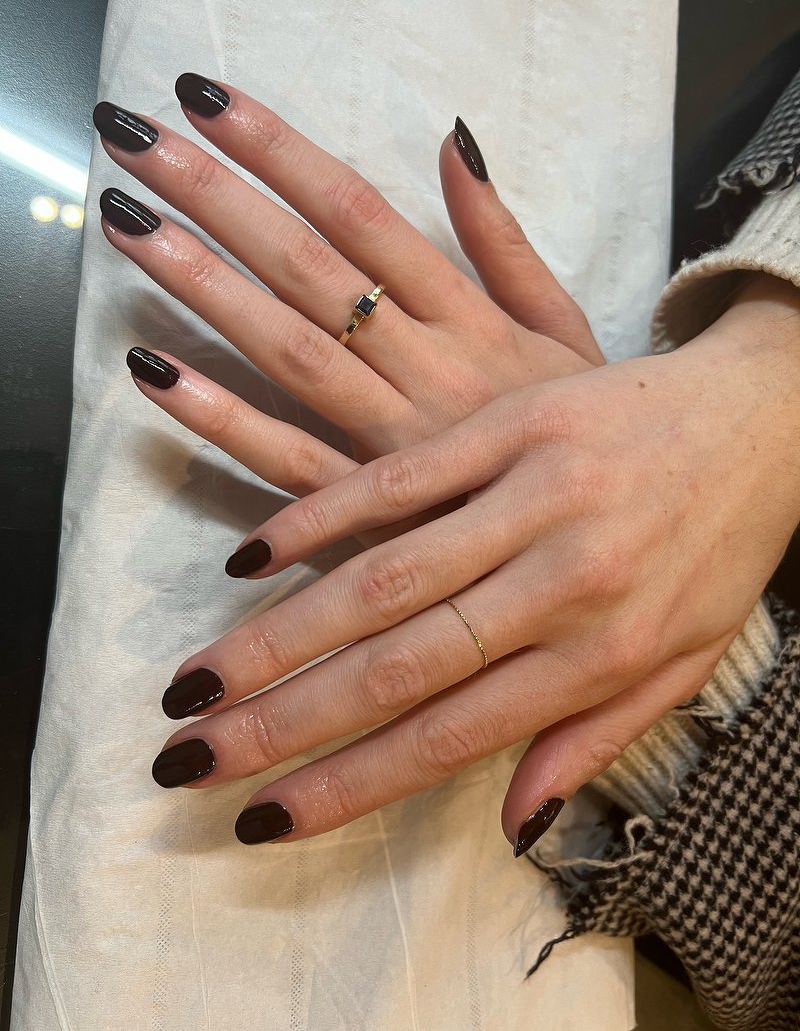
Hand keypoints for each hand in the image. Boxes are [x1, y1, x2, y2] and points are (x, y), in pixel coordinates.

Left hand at [95, 77, 601, 555]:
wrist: (603, 543)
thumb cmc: (579, 434)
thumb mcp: (564, 328)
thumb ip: (506, 241)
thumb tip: (454, 144)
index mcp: (471, 317)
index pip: (362, 216)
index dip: (283, 155)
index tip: (211, 105)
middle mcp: (427, 367)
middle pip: (311, 269)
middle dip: (220, 199)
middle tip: (137, 142)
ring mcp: (393, 439)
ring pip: (289, 350)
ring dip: (205, 287)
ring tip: (129, 229)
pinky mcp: (371, 510)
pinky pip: (287, 459)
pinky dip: (221, 418)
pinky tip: (157, 372)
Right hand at [150, 274, 799, 852]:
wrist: (767, 414)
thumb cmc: (721, 545)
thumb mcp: (682, 659)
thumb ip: (593, 741)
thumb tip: (512, 826)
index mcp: (601, 652)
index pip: (451, 737)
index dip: (350, 782)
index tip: (264, 814)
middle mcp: (561, 581)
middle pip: (399, 664)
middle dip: (285, 721)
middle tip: (191, 756)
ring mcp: (532, 495)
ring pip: (384, 578)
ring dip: (280, 637)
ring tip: (200, 680)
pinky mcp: (512, 423)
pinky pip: (401, 480)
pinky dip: (321, 519)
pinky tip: (253, 561)